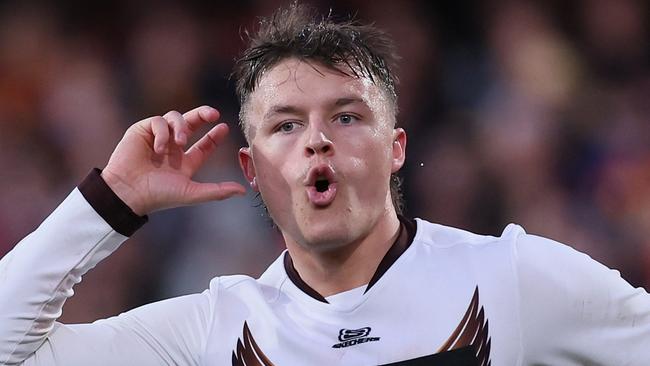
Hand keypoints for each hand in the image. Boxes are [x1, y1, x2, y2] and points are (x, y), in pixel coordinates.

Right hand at [101, 106, 245, 214]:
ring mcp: (158, 138)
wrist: (129, 193)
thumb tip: (243, 191)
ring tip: (179, 142)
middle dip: (203, 115)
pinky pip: (157, 121)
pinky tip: (159, 148)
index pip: (205, 145)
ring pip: (175, 118)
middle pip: (191, 123)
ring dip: (180, 127)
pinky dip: (162, 133)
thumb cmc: (159, 195)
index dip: (214, 136)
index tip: (224, 127)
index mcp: (185, 162)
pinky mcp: (142, 131)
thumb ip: (217, 191)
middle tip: (213, 113)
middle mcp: (173, 148)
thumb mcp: (192, 193)